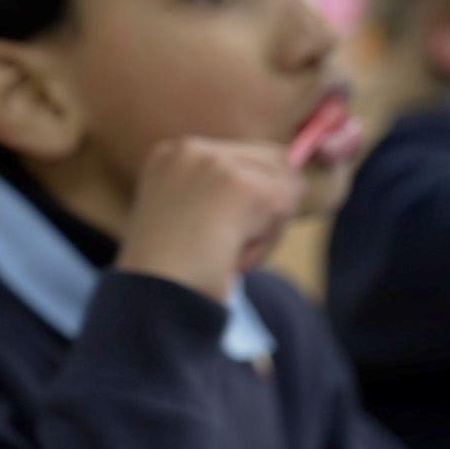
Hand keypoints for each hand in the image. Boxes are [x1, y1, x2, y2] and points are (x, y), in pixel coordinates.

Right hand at [114, 137, 304, 302]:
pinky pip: (285, 206)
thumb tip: (296, 181)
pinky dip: (267, 242)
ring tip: (222, 254)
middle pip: (272, 161)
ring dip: (265, 229)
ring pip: (283, 185)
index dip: (253, 194)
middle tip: (223, 247)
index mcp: (171, 156)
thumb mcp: (189, 221)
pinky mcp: (239, 186)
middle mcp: (189, 150)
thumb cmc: (172, 274)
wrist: (153, 298)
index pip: (242, 156)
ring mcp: (214, 164)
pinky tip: (231, 258)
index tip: (224, 231)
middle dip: (265, 208)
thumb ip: (227, 196)